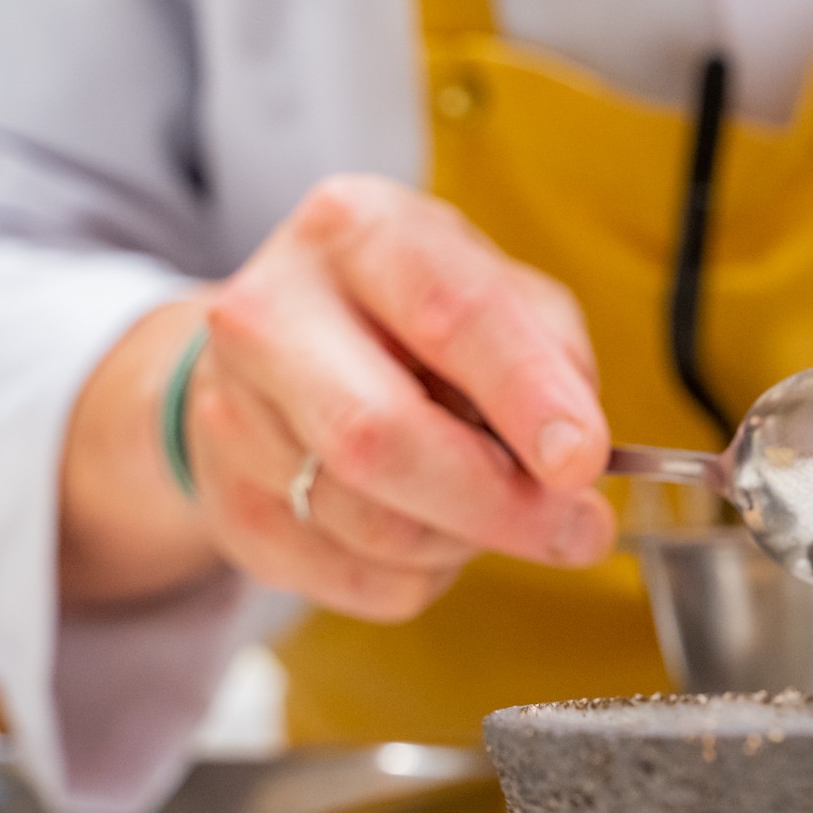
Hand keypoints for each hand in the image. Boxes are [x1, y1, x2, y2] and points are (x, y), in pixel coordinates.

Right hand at [60, 175, 613, 619]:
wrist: (282, 350)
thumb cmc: (417, 321)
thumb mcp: (501, 294)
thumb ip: (554, 359)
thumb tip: (575, 457)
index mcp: (358, 233)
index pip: (447, 315)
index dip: (525, 397)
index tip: (582, 460)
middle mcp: (272, 313)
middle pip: (377, 437)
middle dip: (498, 503)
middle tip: (576, 529)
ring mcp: (231, 414)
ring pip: (371, 526)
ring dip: (465, 540)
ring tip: (493, 507)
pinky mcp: (229, 505)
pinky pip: (354, 580)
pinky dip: (423, 575)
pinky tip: (434, 529)